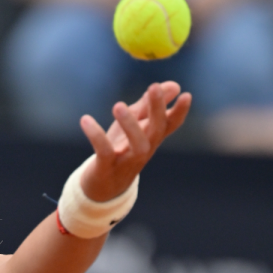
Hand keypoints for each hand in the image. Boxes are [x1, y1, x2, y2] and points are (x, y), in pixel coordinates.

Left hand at [79, 82, 191, 201]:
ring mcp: (126, 160)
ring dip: (130, 124)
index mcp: (150, 138)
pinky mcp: (106, 167)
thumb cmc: (119, 151)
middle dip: (157, 109)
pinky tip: (85, 119)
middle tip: (154, 87)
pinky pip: (104, 151)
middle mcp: (143, 149)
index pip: (170, 125)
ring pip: (138, 144)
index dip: (180, 112)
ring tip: (118, 105)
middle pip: (157, 130)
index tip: (186, 94)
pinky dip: (96, 135)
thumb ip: (147, 105)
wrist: (101, 187)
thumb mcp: (133, 126)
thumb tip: (173, 85)